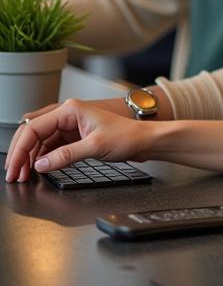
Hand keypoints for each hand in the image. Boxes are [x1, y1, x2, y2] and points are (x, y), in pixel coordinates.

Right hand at [3, 99, 152, 182]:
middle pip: (33, 133)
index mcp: (71, 110)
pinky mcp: (75, 137)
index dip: (20, 150)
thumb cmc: (128, 136)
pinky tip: (38, 169)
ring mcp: (71, 126)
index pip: (34, 128)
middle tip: (13, 174)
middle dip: (21, 154)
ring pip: (40, 141)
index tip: (14, 168)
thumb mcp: (96, 147)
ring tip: (23, 176)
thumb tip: (40, 164)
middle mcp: (68, 115)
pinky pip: (51, 147)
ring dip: (30, 158)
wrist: (146, 140)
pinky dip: (43, 158)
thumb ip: (66, 156)